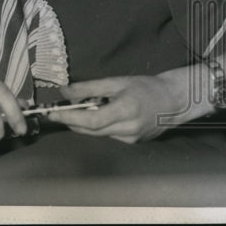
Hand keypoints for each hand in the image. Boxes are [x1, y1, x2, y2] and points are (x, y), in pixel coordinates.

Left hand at [47, 74, 185, 142]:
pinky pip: (107, 135)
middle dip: (70, 121)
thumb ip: (89, 87)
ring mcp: (131, 139)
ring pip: (97, 134)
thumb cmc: (145, 87)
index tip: (52, 113)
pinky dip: (97, 126)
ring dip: (82, 124)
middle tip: (55, 111)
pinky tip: (97, 115)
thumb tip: (64, 91)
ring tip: (73, 110)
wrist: (173, 102)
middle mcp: (128, 129)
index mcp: (125, 111)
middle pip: (91, 130)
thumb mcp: (116, 81)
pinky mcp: (133, 143)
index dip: (70, 117)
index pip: (92, 120)